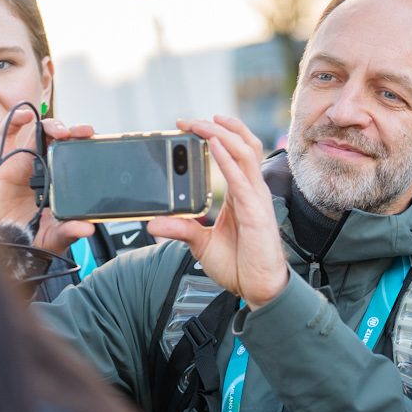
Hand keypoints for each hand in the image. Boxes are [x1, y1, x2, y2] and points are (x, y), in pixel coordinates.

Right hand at [14, 117, 99, 256]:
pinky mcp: (3, 160)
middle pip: (61, 140)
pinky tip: (25, 116)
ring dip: (53, 125)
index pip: (75, 155)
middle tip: (86, 133)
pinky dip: (14, 119)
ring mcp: (24, 161)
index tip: (98, 141)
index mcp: (60, 181)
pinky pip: (6, 133)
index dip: (86, 145)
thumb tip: (87, 228)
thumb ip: (69, 232)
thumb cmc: (27, 237)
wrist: (1, 242)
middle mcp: (44, 167)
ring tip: (62, 132)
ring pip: (39, 132)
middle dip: (74, 131)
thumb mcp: (53, 237)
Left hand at [146, 115, 288, 308]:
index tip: (189, 126)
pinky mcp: (255, 212)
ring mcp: (256, 199)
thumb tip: (152, 224)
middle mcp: (252, 190)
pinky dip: (226, 157)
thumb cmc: (240, 266)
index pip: (234, 152)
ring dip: (221, 133)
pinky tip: (213, 144)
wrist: (259, 291)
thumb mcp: (201, 244)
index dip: (217, 133)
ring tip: (200, 123)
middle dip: (217, 126)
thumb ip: (181, 229)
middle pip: (242, 143)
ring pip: (245, 152)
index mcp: (242, 194)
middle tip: (189, 120)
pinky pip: (241, 177)